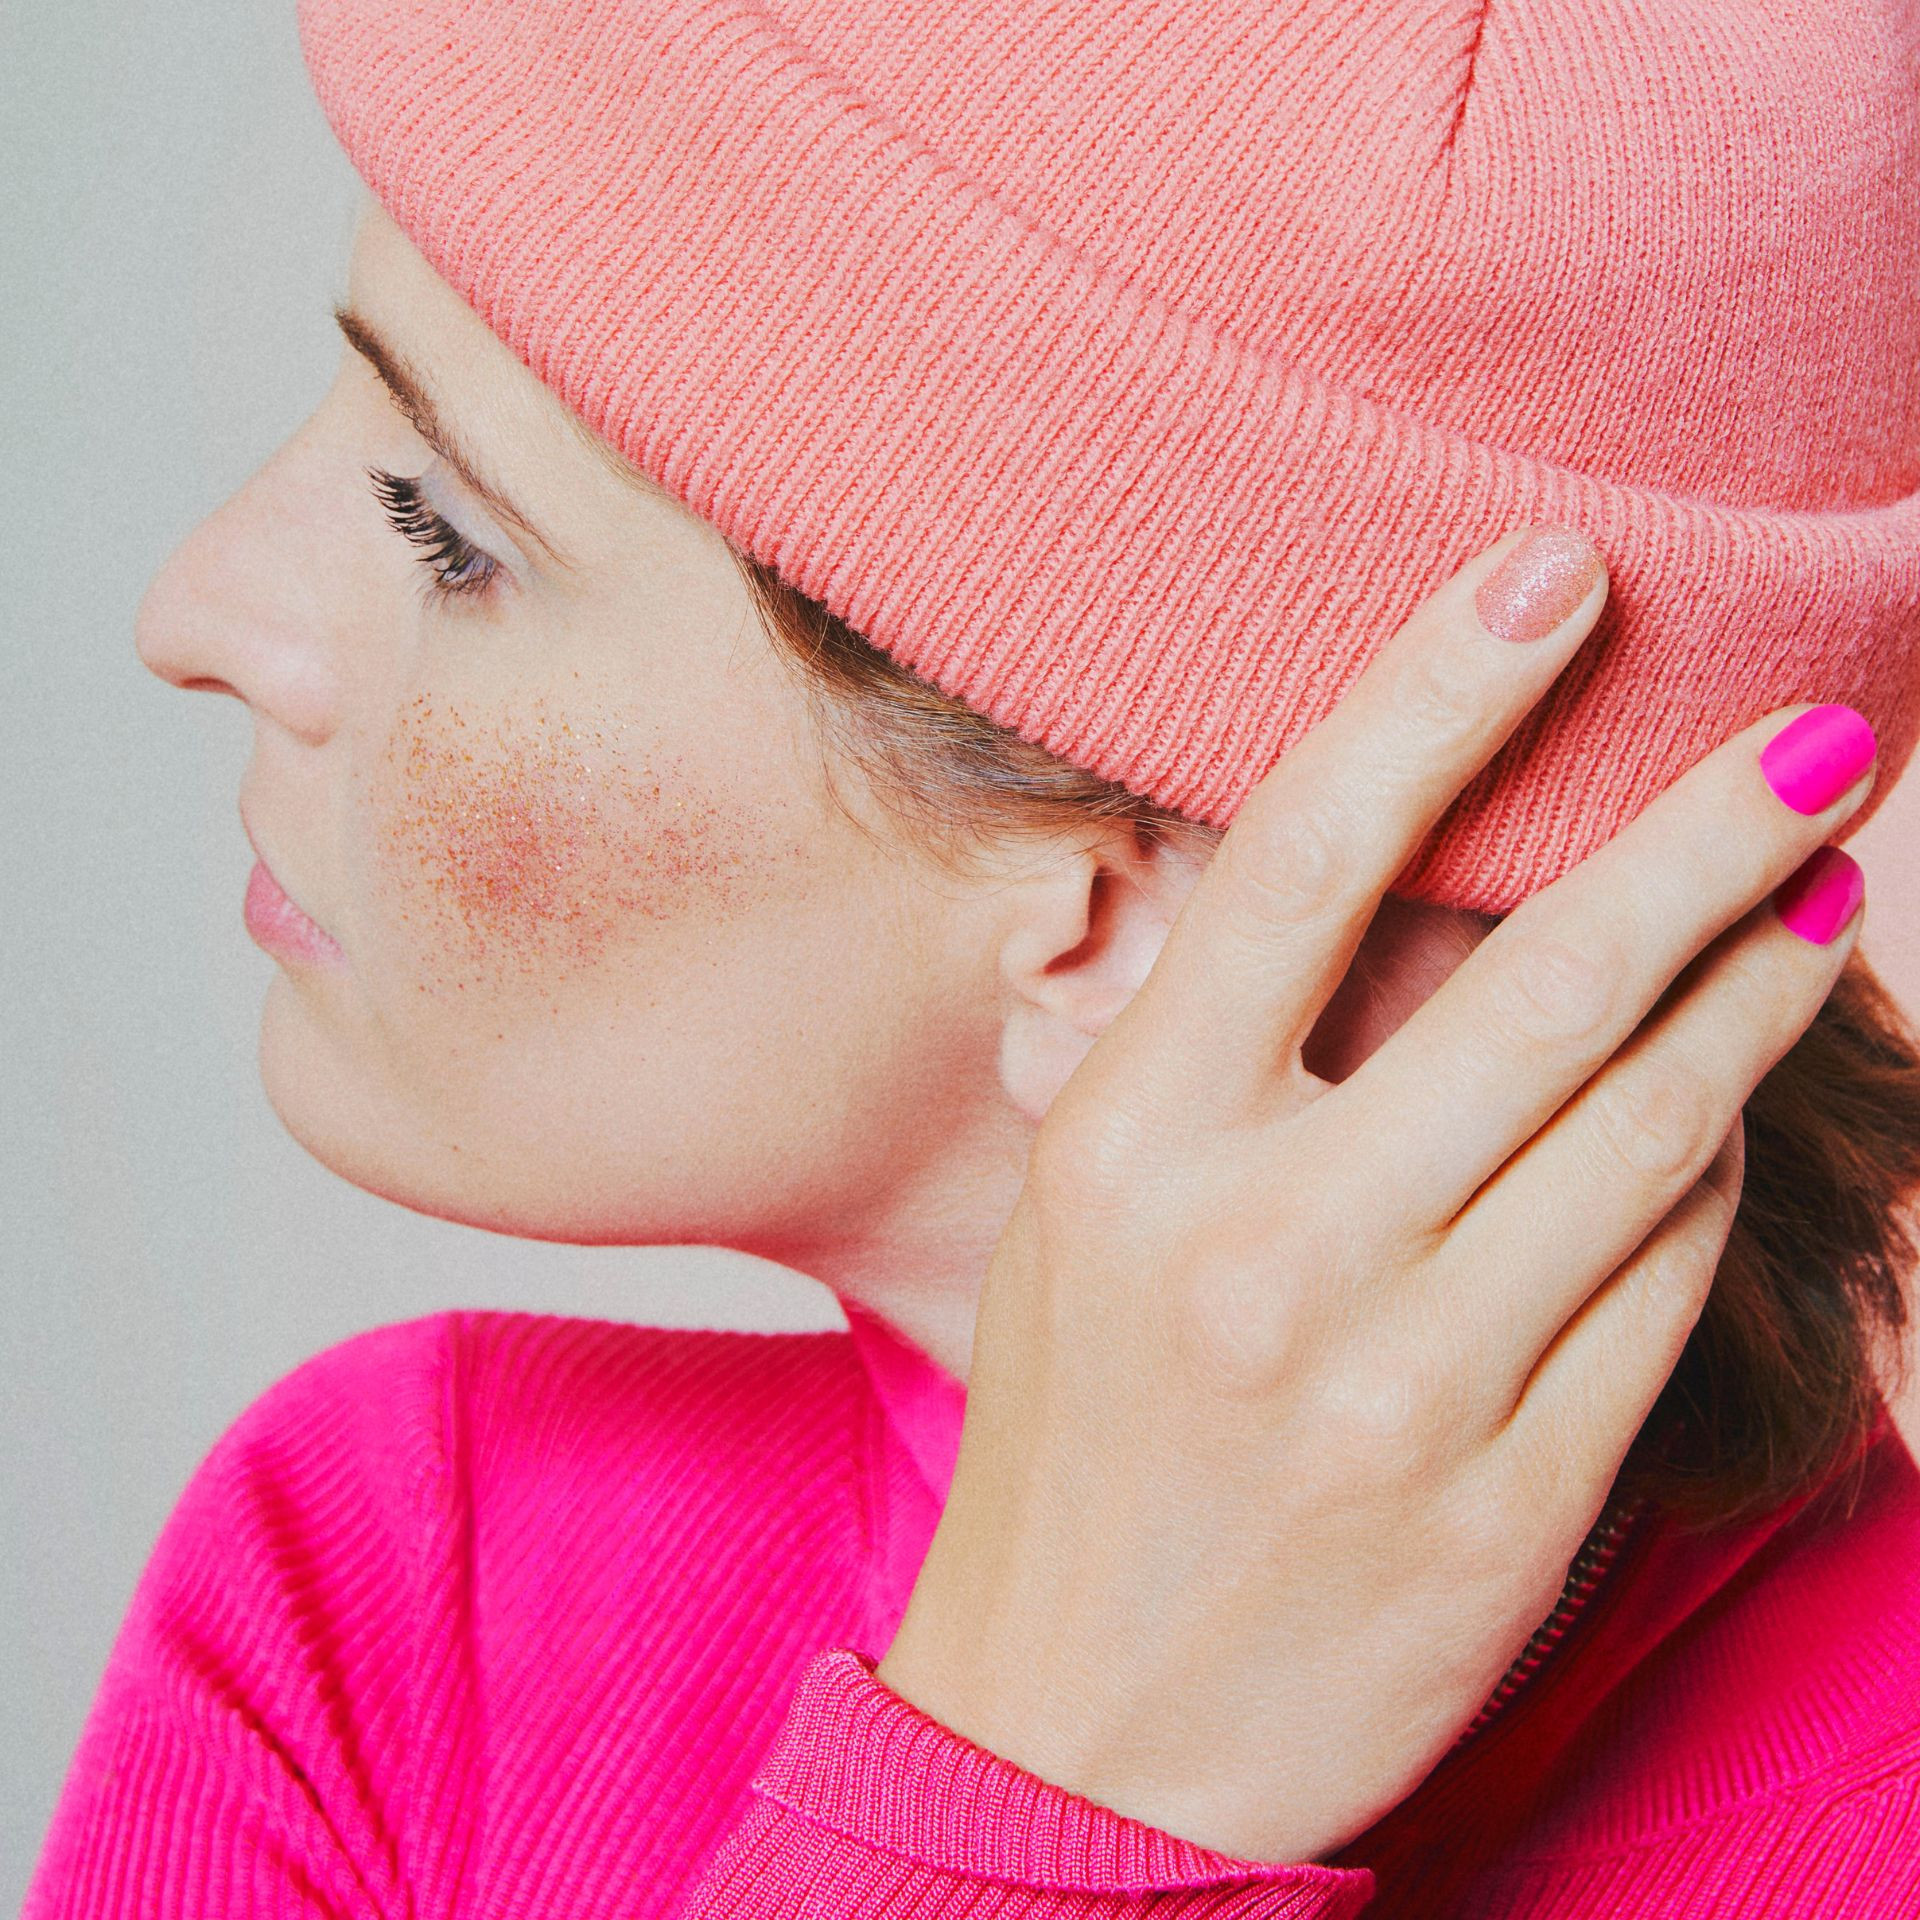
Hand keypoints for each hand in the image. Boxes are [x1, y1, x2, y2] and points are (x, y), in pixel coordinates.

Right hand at [874, 526, 1874, 1864]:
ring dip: (1760, 990)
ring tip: (1817, 892)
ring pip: (1652, 1130)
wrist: (1080, 1730)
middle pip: (1542, 984)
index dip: (1437, 694)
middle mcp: (1265, 1252)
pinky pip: (1666, 1285)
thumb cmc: (1080, 1433)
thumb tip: (1394, 885)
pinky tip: (1729, 1109)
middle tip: (1823, 731)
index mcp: (1130, 1148)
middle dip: (1708, 830)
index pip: (1297, 863)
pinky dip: (1713, 1173)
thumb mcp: (1087, 1218)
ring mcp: (1403, 1387)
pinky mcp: (1511, 1503)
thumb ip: (1212, 1055)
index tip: (1556, 573)